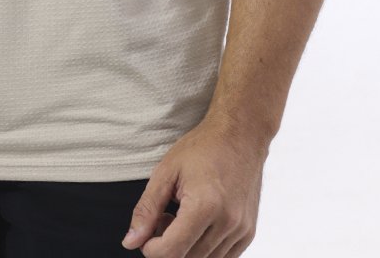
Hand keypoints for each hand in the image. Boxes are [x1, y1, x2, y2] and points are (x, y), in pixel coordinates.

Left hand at [121, 114, 266, 256]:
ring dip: (186, 249)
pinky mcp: (248, 233)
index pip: (171, 253)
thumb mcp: (166, 171)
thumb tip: (130, 242)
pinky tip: (197, 223)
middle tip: (163, 218)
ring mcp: (241, 231)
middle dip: (167, 247)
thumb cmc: (203, 147)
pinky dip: (203, 248)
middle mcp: (227, 223)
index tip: (147, 233)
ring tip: (180, 217)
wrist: (241, 134)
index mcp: (205, 206)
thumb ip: (147, 209)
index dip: (151, 249)